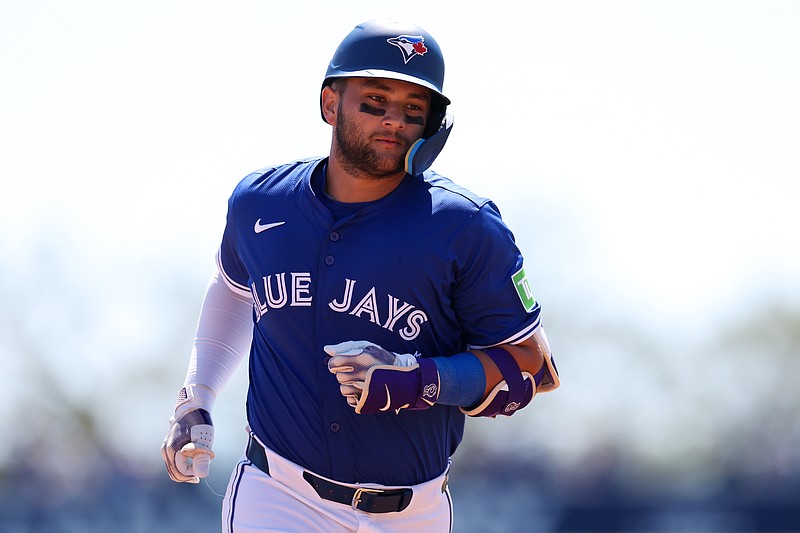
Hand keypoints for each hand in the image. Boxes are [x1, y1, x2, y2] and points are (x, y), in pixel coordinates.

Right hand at [160, 387, 214, 482]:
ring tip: (200, 461)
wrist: (193, 406)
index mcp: (172, 450)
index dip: (193, 474)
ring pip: (174, 467)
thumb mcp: (204, 442)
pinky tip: (194, 457)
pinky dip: (183, 463)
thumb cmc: (200, 423)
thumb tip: (201, 476)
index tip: (204, 467)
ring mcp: (165, 447)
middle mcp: (165, 450)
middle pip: (174, 473)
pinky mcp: (168, 444)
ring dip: (186, 469)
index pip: (180, 473)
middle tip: (203, 469)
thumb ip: (202, 459)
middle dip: (188, 474)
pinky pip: (174, 460)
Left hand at [324, 340, 438, 413]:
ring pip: (343, 390)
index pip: (333, 364)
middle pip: (338, 377)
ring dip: (349, 385)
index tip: (342, 364)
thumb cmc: (384, 359)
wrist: (406, 378)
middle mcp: (363, 375)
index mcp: (362, 359)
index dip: (335, 364)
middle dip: (345, 374)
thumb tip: (327, 350)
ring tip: (362, 381)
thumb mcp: (368, 346)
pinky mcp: (367, 402)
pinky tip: (364, 390)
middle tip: (357, 371)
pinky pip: (350, 401)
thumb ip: (345, 347)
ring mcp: (365, 390)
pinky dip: (354, 396)